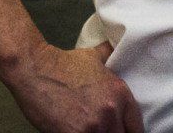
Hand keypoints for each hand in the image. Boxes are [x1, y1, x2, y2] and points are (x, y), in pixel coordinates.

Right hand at [9, 42, 143, 132]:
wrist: (36, 69)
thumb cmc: (63, 63)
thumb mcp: (93, 56)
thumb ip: (110, 56)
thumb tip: (117, 48)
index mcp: (120, 94)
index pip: (136, 126)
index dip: (130, 130)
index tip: (123, 130)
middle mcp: (110, 112)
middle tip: (104, 130)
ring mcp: (93, 127)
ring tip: (91, 130)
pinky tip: (78, 132)